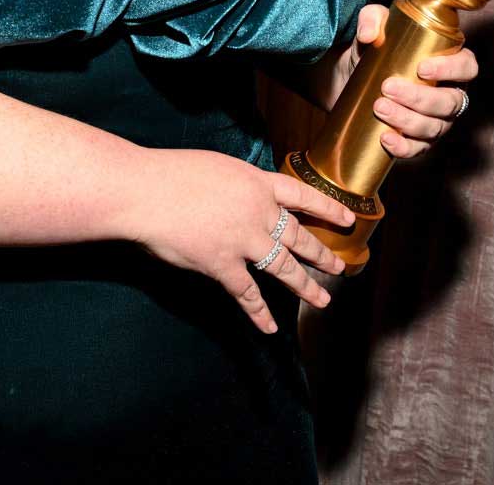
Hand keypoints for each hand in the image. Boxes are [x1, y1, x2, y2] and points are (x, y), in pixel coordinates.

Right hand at [124, 148, 354, 333]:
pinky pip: (247, 294)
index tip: (348, 218)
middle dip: (321, 254)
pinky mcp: (223, 266)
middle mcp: (258, 212)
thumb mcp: (216, 167)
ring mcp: (244, 241)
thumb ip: (237, 186)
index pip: (302, 196)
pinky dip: (258, 313)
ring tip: (322, 298)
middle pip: (298, 236)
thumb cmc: (170, 173)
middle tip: (338, 267)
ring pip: (284, 268)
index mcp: (256, 183)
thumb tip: (242, 200)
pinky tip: (269, 326)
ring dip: (305, 286)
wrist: (146, 190)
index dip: (328, 208)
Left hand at [348, 4, 478, 159]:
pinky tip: (386, 138)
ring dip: (407, 120)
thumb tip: (369, 35)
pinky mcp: (419, 141)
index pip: (467, 67)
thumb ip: (372, 18)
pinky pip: (418, 149)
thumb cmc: (375, 50)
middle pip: (450, 101)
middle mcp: (450, 94)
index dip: (451, 69)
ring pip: (435, 127)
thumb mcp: (373, 27)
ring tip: (379, 106)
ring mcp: (437, 120)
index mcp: (450, 64)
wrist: (350, 79)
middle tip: (387, 87)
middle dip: (420, 97)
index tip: (421, 68)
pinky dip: (403, 147)